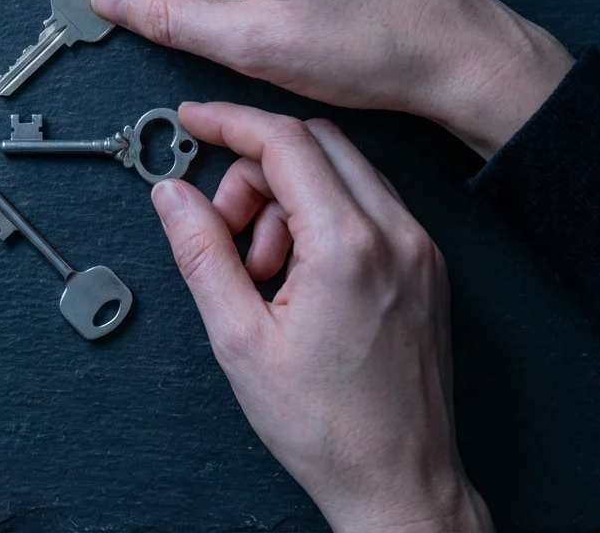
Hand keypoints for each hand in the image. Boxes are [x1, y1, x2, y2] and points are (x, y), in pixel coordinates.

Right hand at [153, 102, 490, 530]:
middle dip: (257, 168)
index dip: (230, 122)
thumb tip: (172, 196)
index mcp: (348, 247)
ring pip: (343, 171)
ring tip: (264, 270)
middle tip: (226, 227)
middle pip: (316, 144)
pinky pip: (367, 206)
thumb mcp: (238, 339)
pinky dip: (322, 217)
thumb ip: (201, 253)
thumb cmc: (326, 426)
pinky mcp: (427, 268)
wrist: (398, 478)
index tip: (195, 121)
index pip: (285, 142)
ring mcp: (419, 250)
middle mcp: (397, 236)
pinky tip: (297, 273)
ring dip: (289, 196)